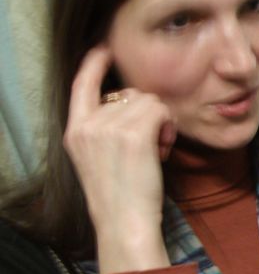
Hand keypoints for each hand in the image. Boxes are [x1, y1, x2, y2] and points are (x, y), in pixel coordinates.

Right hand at [63, 46, 176, 273]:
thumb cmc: (121, 196)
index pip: (81, 85)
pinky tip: (162, 151)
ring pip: (150, 101)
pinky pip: (161, 111)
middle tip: (150, 146)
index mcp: (75, 131)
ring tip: (155, 152)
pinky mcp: (133, 134)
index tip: (104, 50)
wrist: (124, 223)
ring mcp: (109, 127)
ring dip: (161, 123)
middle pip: (131, 94)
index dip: (94, 64)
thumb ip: (106, 129)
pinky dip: (168, 128)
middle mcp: (88, 125)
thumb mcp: (99, 157)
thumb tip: (134, 101)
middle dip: (148, 114)